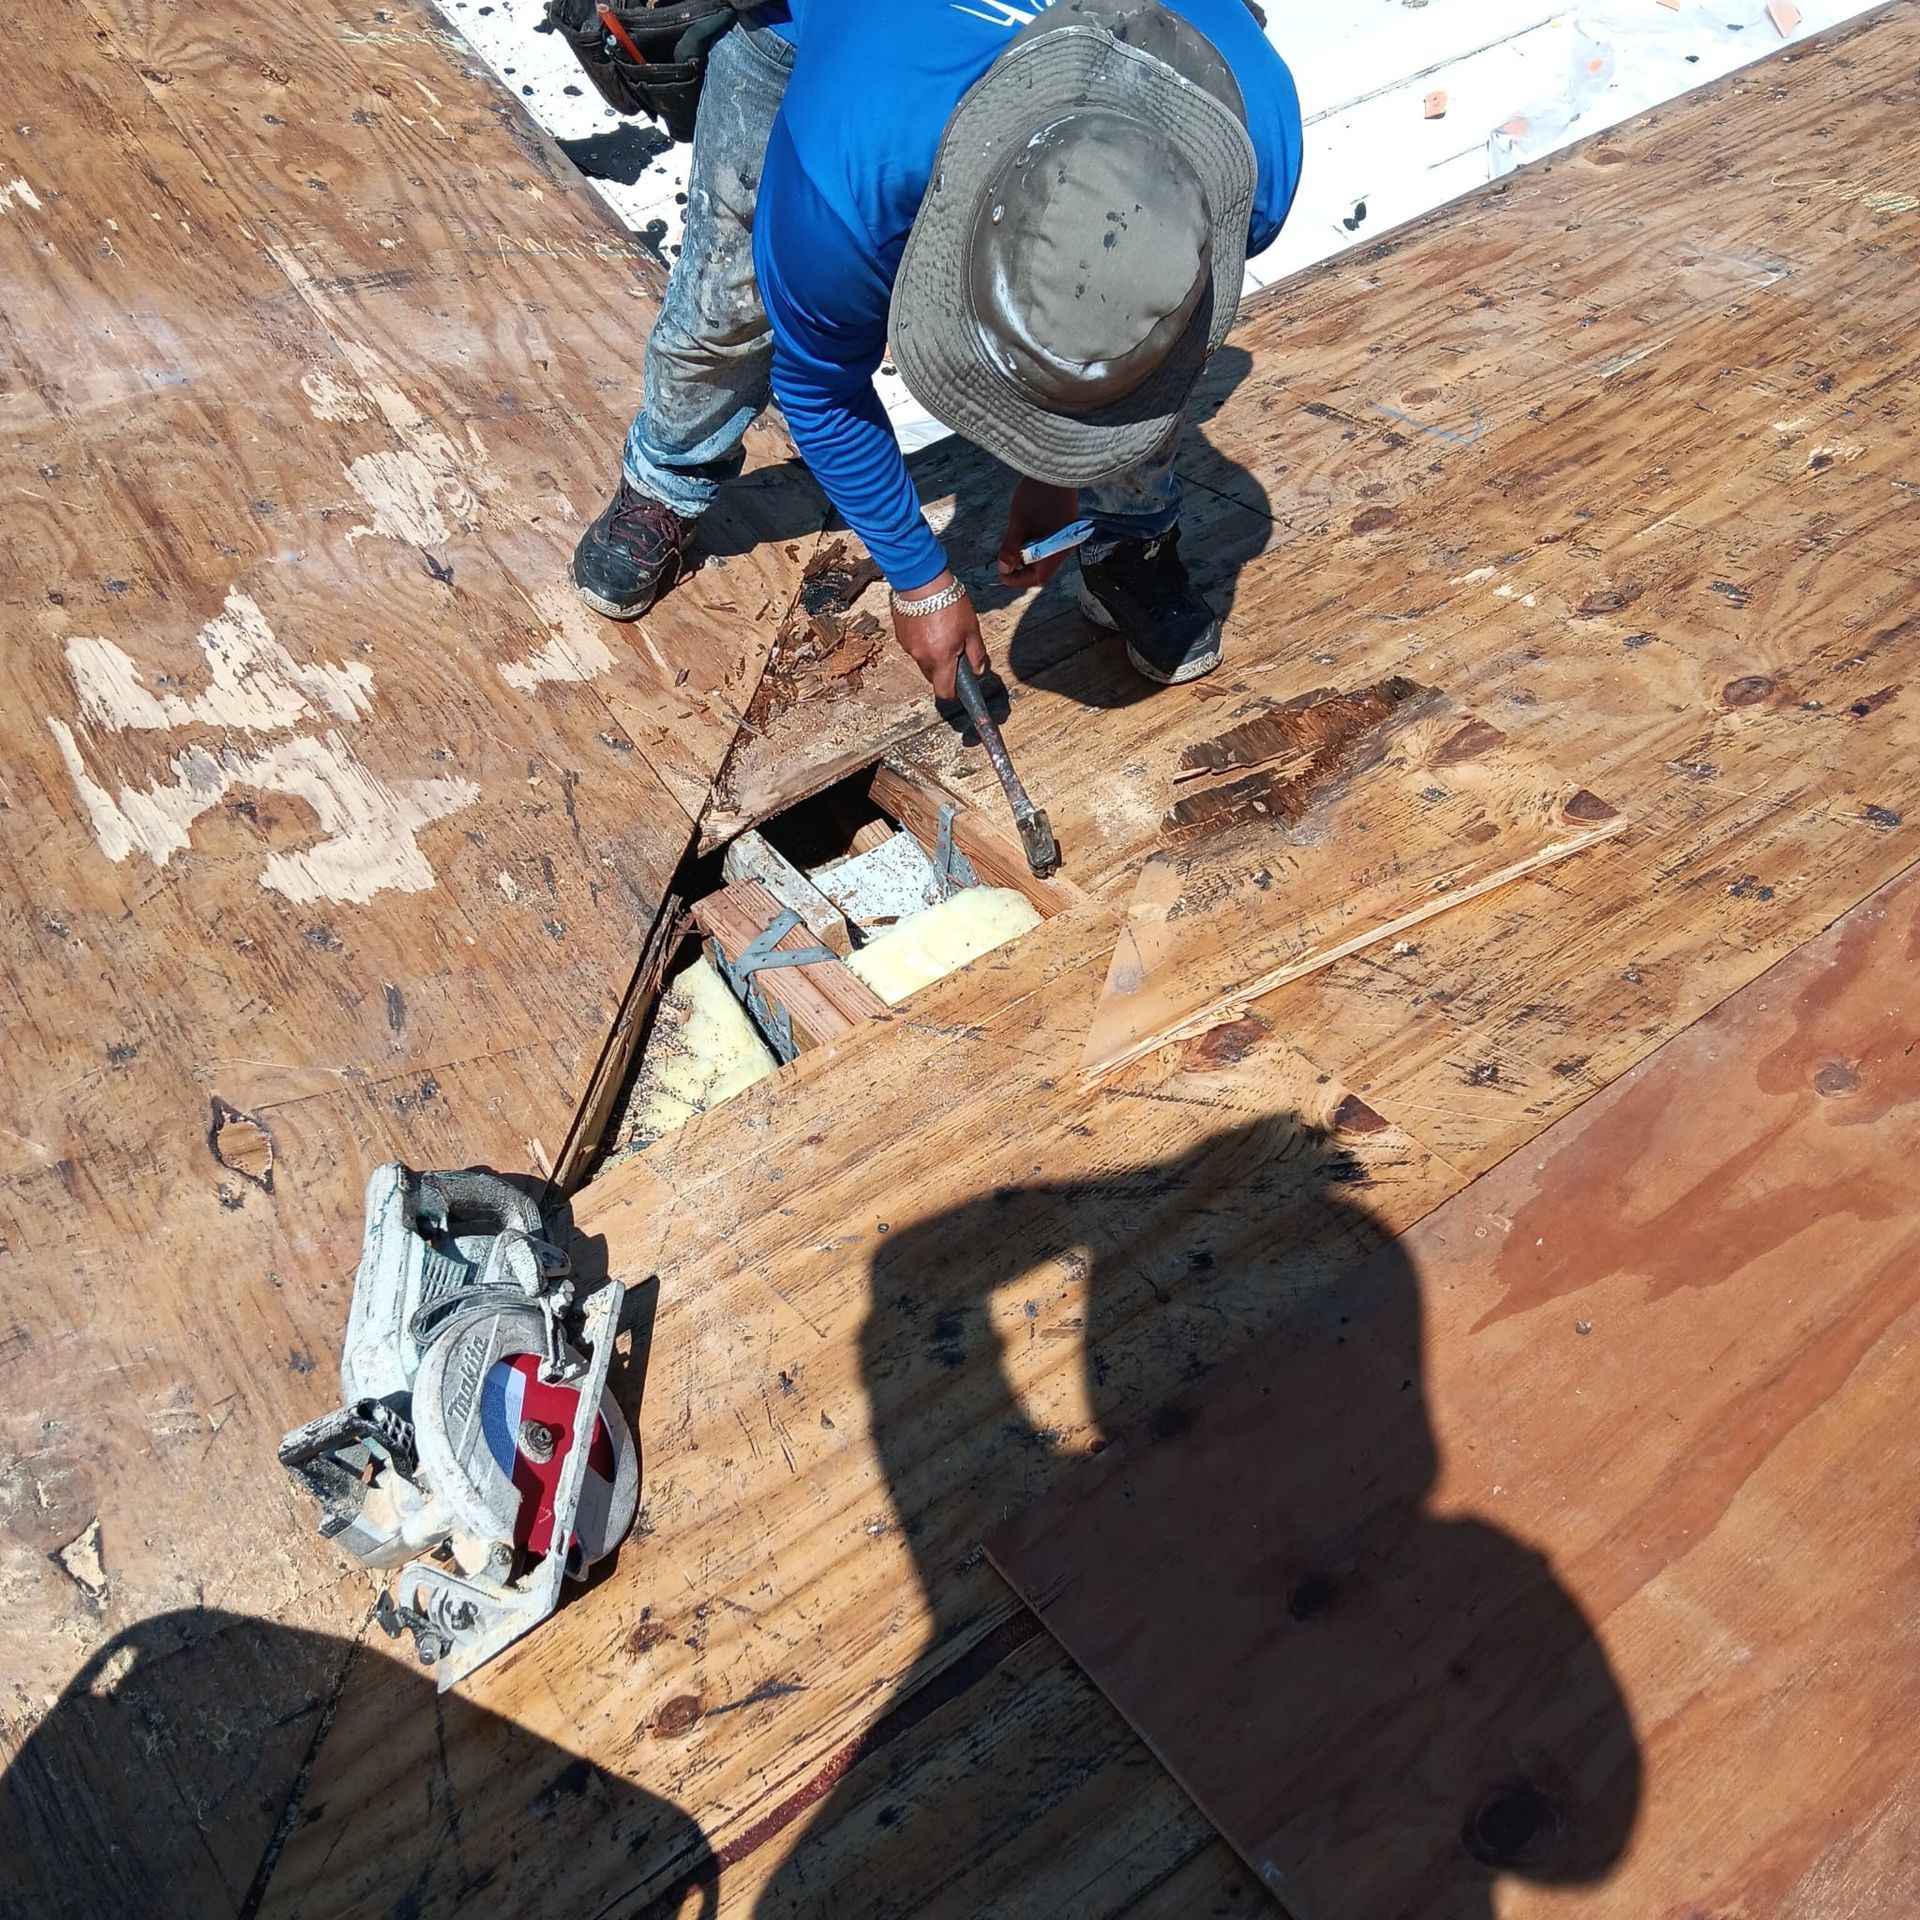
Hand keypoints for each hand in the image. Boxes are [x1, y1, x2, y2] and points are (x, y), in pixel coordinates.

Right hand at [891, 571, 987, 700]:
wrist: (921, 580)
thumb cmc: (949, 602)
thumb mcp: (971, 629)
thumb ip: (976, 654)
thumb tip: (978, 670)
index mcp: (941, 659)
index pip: (944, 692)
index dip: (954, 692)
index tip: (961, 683)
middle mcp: (921, 658)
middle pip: (933, 677)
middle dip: (945, 671)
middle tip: (956, 651)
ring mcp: (908, 647)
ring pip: (923, 662)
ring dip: (934, 656)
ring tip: (942, 633)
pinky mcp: (901, 636)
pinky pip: (914, 648)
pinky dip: (923, 643)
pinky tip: (930, 625)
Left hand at [996, 478, 1081, 590]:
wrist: (1055, 465)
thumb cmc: (1036, 493)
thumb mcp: (1018, 521)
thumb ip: (1011, 548)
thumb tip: (1003, 571)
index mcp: (1057, 549)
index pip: (1038, 578)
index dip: (1018, 580)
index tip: (1001, 574)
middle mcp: (1066, 547)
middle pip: (1043, 571)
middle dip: (1021, 571)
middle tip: (1003, 563)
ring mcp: (1067, 538)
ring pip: (1045, 558)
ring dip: (1027, 558)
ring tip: (1011, 549)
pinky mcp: (1065, 528)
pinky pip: (1049, 546)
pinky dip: (1034, 548)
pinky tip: (1023, 537)